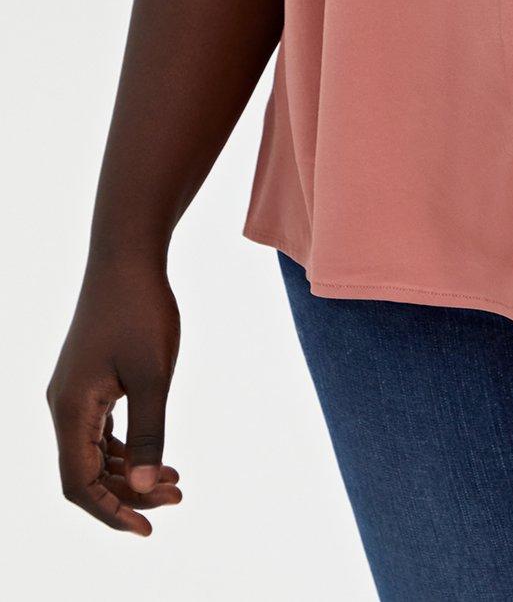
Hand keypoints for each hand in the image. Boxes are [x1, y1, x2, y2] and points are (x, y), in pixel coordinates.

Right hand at [47, 254, 182, 533]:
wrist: (127, 255)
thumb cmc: (142, 310)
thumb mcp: (154, 375)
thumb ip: (148, 435)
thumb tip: (139, 492)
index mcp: (70, 409)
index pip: (79, 484)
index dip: (110, 512)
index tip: (149, 527)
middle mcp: (63, 405)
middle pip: (86, 473)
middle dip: (128, 493)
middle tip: (178, 496)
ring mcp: (73, 392)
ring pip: (94, 452)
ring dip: (130, 472)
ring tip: (174, 480)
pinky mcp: (87, 380)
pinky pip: (100, 430)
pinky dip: (126, 448)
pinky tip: (157, 455)